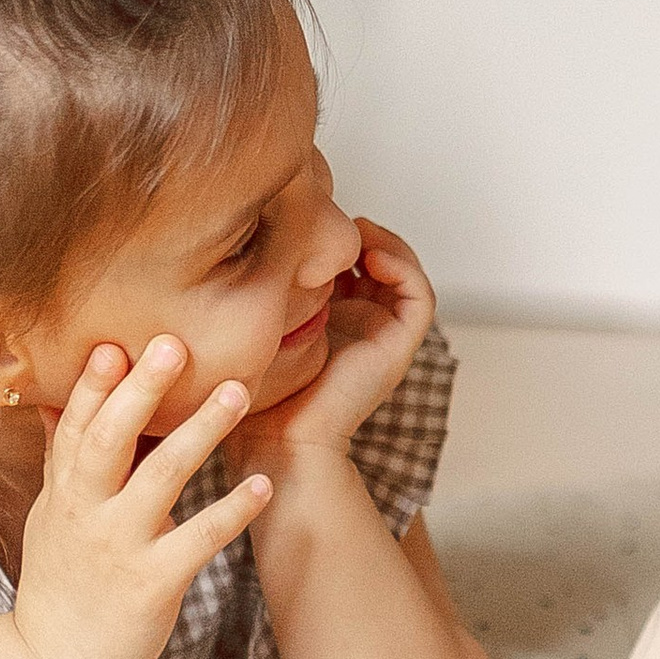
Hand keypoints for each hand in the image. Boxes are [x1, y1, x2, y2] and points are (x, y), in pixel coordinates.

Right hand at [10, 337, 269, 658]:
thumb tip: (52, 397)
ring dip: (200, 431)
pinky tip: (264, 484)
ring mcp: (119, 546)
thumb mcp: (51, 514)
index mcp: (65, 491)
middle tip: (173, 344)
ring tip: (237, 392)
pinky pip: (198, 539)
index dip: (92, 383)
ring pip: (161, 478)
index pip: (76, 425)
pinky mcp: (153, 584)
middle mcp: (87, 512)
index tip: (115, 340)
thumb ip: (61, 456)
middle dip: (141, 391)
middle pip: (110, 438)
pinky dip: (232, 511)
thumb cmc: (61, 581)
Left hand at [233, 220, 434, 481]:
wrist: (276, 438)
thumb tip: (240, 243)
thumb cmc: (255, 391)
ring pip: (404, 274)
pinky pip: (419, 296)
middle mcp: (362, 325)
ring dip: (386, 244)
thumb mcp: (251, 324)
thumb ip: (256, 292)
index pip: (349, 265)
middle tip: (332, 220)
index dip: (334, 238)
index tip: (306, 223)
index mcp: (331, 321)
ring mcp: (383, 335)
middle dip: (359, 235)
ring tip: (355, 231)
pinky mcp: (399, 346)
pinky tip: (369, 256)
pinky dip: (402, 268)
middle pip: (379, 264)